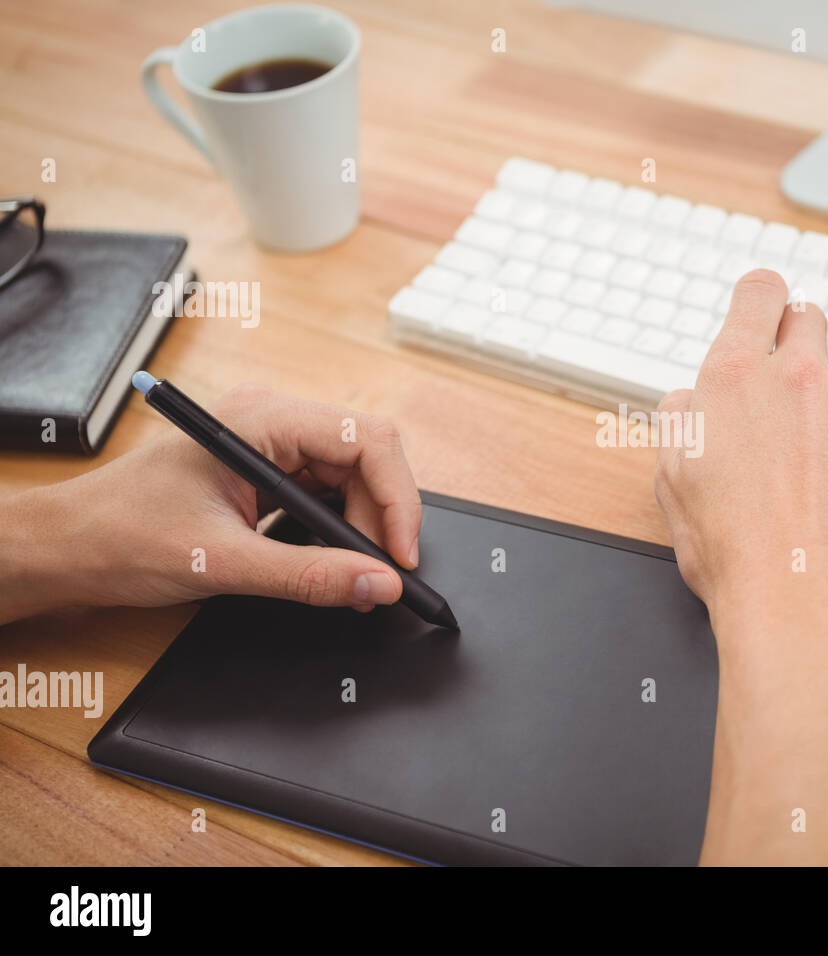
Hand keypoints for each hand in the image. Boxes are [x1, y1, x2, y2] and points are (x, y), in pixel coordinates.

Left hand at [1, 384, 423, 622]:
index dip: (396, 499)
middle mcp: (271, 422)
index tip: (400, 558)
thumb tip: (377, 585)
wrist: (67, 548)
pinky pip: (325, 493)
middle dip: (381, 518)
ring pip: (351, 478)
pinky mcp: (265, 473)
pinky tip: (325, 561)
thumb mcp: (223, 564)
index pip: (365, 440)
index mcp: (261, 420)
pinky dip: (336, 530)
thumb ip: (309, 577)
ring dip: (359, 527)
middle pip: (367, 458)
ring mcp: (270, 446)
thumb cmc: (121, 536)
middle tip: (378, 577)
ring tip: (350, 575)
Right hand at [655, 269, 827, 627]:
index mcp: (733, 379)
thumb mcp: (673, 482)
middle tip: (796, 351)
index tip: (763, 305)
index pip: (757, 293)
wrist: (798, 598)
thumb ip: (679, 424)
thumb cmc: (734, 553)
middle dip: (797, 327)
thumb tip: (688, 400)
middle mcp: (797, 376)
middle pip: (807, 314)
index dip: (759, 295)